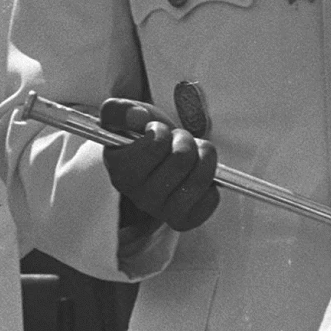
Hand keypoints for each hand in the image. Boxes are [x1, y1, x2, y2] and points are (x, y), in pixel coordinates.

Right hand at [99, 98, 219, 231]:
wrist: (159, 157)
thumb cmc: (144, 136)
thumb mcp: (126, 115)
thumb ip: (120, 110)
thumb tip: (138, 117)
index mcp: (119, 169)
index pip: (156, 144)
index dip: (162, 131)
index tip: (156, 130)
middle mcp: (138, 196)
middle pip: (182, 158)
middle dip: (185, 140)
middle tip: (178, 140)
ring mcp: (161, 212)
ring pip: (199, 179)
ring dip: (203, 158)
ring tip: (193, 154)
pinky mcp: (184, 220)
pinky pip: (210, 198)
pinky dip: (211, 183)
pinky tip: (196, 176)